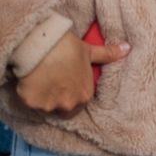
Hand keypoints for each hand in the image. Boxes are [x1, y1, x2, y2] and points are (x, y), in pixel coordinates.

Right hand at [15, 33, 129, 115]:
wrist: (42, 45)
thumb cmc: (68, 47)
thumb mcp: (90, 51)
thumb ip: (108, 54)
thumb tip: (127, 48)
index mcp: (85, 95)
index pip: (80, 105)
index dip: (73, 95)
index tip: (66, 86)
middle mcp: (69, 104)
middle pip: (63, 110)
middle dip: (58, 101)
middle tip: (53, 84)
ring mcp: (49, 105)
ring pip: (45, 107)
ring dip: (43, 98)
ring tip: (41, 80)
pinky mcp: (31, 103)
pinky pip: (29, 103)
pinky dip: (28, 95)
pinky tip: (30, 81)